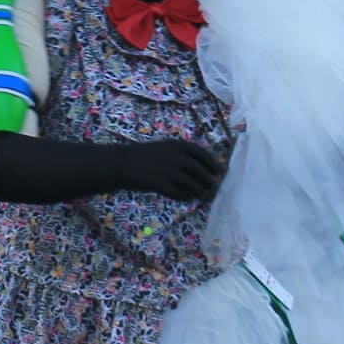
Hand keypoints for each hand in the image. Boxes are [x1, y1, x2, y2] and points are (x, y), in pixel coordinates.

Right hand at [111, 139, 226, 201]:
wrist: (123, 162)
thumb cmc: (147, 155)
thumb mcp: (166, 147)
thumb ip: (184, 155)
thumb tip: (205, 167)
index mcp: (178, 145)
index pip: (203, 154)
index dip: (213, 163)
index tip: (220, 171)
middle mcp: (176, 157)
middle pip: (200, 171)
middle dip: (209, 181)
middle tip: (214, 187)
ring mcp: (168, 171)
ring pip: (192, 185)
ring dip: (200, 192)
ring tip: (204, 196)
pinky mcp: (161, 184)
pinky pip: (179, 193)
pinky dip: (185, 197)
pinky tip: (186, 197)